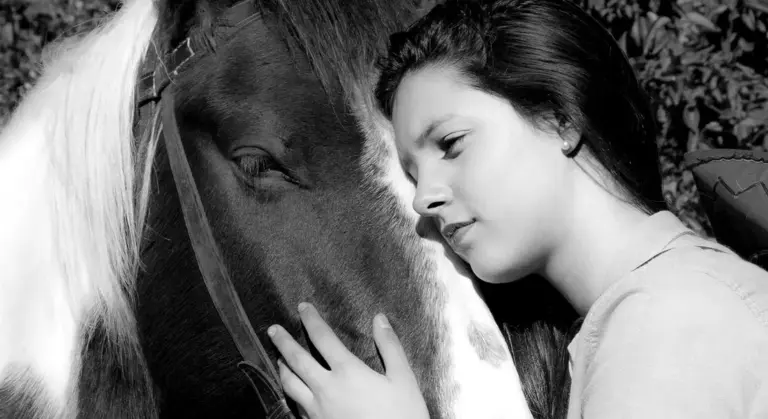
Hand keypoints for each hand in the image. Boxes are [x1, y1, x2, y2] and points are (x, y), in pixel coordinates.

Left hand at [267, 302, 429, 418]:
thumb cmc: (403, 416)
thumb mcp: (403, 379)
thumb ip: (390, 346)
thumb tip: (379, 319)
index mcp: (348, 371)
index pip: (323, 337)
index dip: (311, 319)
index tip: (302, 307)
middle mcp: (326, 388)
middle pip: (297, 359)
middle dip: (283, 341)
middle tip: (273, 330)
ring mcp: (318, 410)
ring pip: (290, 384)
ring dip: (282, 368)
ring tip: (278, 359)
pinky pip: (296, 405)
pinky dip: (290, 393)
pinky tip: (293, 392)